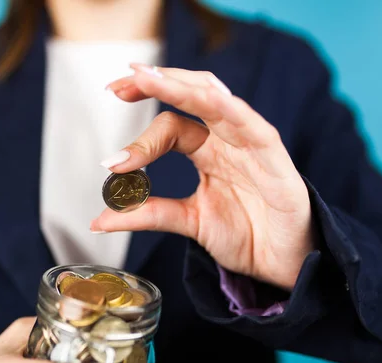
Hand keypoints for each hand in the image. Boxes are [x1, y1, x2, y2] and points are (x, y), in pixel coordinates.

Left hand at [92, 64, 315, 290]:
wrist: (283, 264)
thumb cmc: (245, 234)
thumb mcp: (189, 222)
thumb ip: (149, 214)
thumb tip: (99, 220)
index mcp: (207, 149)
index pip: (170, 124)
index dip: (138, 137)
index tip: (110, 164)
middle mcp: (226, 139)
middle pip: (190, 96)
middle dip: (154, 84)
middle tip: (119, 82)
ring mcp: (250, 144)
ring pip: (217, 100)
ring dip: (182, 86)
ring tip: (148, 79)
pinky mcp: (275, 158)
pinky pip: (255, 127)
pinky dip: (232, 110)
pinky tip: (210, 99)